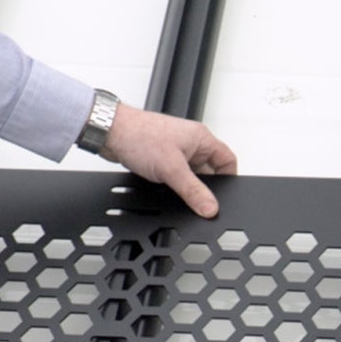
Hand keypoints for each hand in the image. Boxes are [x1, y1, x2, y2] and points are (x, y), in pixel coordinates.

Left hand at [99, 101, 237, 218]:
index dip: (229, 179)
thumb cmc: (140, 135)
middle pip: (210, 171)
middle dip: (205, 186)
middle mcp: (191, 143)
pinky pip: (176, 175)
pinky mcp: (163, 158)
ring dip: (186, 185)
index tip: (225, 197)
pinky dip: (173, 184)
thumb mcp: (172, 169)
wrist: (111, 133)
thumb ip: (193, 191)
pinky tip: (165, 188)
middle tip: (198, 198)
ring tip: (176, 189)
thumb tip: (210, 208)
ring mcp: (177, 151)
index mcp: (202, 138)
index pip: (228, 160)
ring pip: (191, 175)